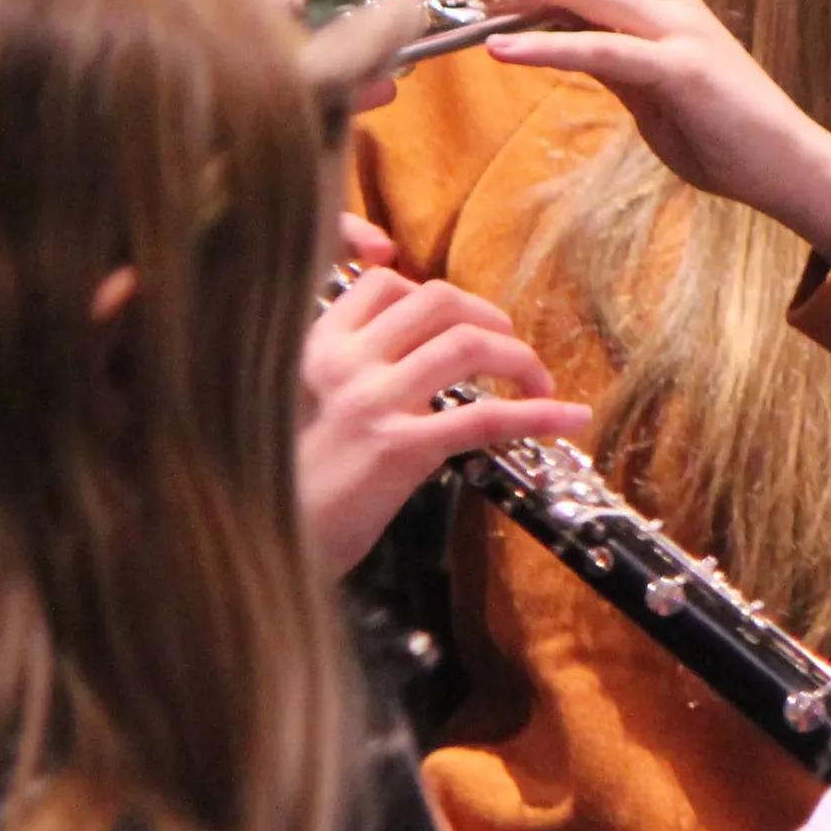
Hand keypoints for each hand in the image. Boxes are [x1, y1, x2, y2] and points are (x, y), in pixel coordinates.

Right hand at [297, 224, 590, 579]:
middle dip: (488, 315)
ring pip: (467, 344)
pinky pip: (485, 418)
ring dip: (518, 356)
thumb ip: (349, 373)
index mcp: (316, 348)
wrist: (261, 547)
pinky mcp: (400, 449)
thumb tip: (417, 356)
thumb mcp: (302, 408)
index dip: (430, 288)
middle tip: (510, 344)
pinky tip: (569, 418)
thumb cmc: (289, 485)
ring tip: (539, 380)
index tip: (462, 315)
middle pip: (437, 301)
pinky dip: (537, 414)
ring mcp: (373, 403)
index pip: (383, 283)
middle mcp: (344, 364)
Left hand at [457, 0, 830, 254]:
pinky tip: (502, 52)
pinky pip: (604, 51)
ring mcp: (680, 33)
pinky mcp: (682, 72)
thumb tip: (567, 38)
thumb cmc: (728, 132)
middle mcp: (675, 3)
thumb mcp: (657, 87)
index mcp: (673, 0)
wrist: (789, 167)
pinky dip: (546, 47)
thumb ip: (616, 54)